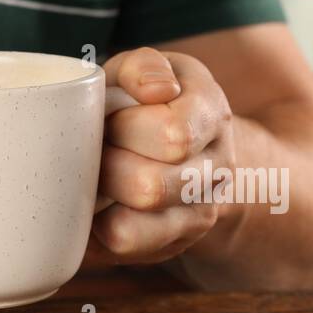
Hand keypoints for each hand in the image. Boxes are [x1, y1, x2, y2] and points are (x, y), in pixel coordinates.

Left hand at [86, 46, 238, 265]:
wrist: (178, 140)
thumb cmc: (141, 100)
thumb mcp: (143, 69)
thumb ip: (143, 66)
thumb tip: (155, 90)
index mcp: (211, 115)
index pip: (172, 136)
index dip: (124, 126)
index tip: (109, 116)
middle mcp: (216, 170)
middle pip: (150, 187)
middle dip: (106, 165)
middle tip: (95, 147)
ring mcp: (199, 214)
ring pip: (132, 228)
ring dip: (99, 196)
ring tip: (95, 172)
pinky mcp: (172, 243)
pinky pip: (121, 245)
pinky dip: (95, 225)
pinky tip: (98, 201)